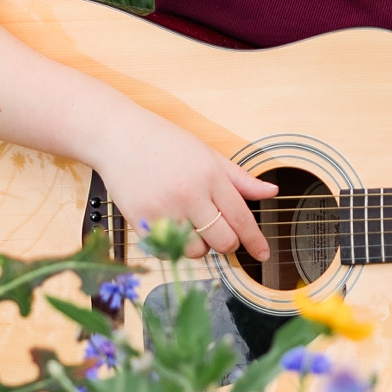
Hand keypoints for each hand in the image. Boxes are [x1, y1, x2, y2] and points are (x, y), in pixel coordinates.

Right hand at [91, 101, 277, 262]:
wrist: (119, 137)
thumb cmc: (165, 142)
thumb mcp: (208, 154)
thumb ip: (240, 178)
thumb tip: (271, 192)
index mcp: (210, 175)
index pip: (241, 217)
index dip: (255, 240)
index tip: (263, 254)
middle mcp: (190, 195)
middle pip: (223, 241)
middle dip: (226, 242)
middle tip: (218, 232)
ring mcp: (165, 210)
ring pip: (196, 251)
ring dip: (199, 245)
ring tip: (189, 223)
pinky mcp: (142, 222)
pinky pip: (168, 252)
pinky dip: (174, 246)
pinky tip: (171, 226)